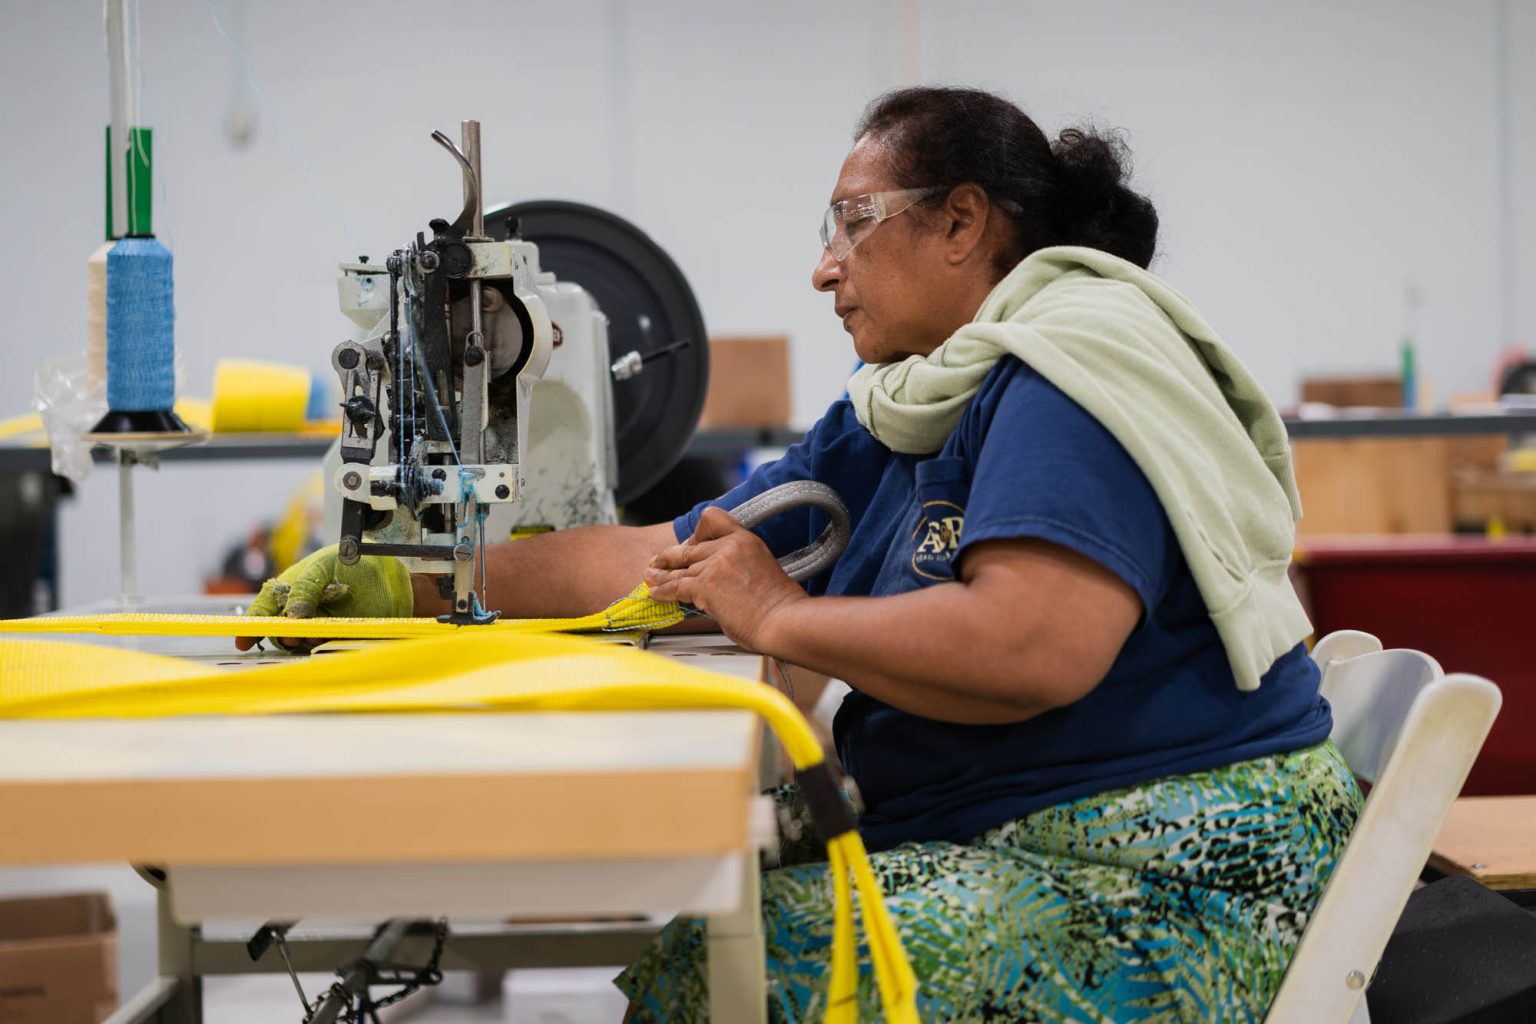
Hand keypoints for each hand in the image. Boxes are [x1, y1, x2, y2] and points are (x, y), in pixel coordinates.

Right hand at [234, 544, 413, 651]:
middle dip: (280, 635)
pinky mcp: (337, 638)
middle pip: (278, 629)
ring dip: (301, 641)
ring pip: (298, 642)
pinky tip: (325, 639)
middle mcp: (302, 609)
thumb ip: (306, 585)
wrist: (396, 580)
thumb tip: (290, 615)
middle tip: (293, 634)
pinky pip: (322, 648)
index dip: (253, 624)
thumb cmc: (358, 564)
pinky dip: (321, 646)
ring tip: (313, 633)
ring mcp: (319, 625)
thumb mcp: (329, 565)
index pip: (266, 606)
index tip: (243, 641)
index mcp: (294, 587)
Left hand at [642, 506, 805, 650]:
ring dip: (660, 575)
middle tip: (658, 562)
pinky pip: (676, 586)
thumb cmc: (780, 605)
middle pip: (689, 546)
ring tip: (650, 578)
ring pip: (678, 568)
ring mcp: (715, 564)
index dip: (696, 532)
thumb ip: (739, 566)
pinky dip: (662, 591)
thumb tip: (720, 580)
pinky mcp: (705, 585)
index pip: (712, 518)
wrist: (783, 620)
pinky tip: (656, 594)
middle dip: (670, 556)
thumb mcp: (762, 570)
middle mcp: (729, 546)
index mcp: (746, 539)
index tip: (690, 544)